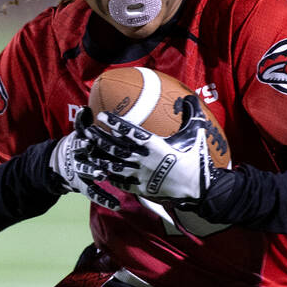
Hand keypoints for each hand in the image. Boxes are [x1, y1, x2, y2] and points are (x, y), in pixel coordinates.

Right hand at [49, 107, 119, 210]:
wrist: (62, 163)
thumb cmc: (77, 145)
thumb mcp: (78, 133)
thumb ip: (81, 122)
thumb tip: (85, 109)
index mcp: (78, 146)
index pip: (80, 144)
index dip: (83, 143)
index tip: (88, 142)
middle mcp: (79, 160)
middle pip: (84, 162)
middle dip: (91, 164)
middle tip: (100, 166)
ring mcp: (82, 174)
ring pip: (88, 176)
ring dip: (95, 176)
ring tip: (104, 177)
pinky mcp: (85, 186)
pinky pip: (95, 194)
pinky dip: (105, 200)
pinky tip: (117, 205)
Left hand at [84, 94, 215, 204]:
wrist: (199, 189)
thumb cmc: (196, 159)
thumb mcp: (196, 134)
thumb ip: (191, 114)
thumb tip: (191, 96)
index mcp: (156, 146)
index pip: (131, 132)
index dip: (115, 123)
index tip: (102, 115)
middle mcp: (145, 160)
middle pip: (116, 148)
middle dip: (100, 139)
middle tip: (88, 130)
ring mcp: (141, 176)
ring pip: (114, 165)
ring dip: (99, 157)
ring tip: (87, 150)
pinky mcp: (141, 189)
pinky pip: (120, 182)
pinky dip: (108, 175)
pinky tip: (98, 169)